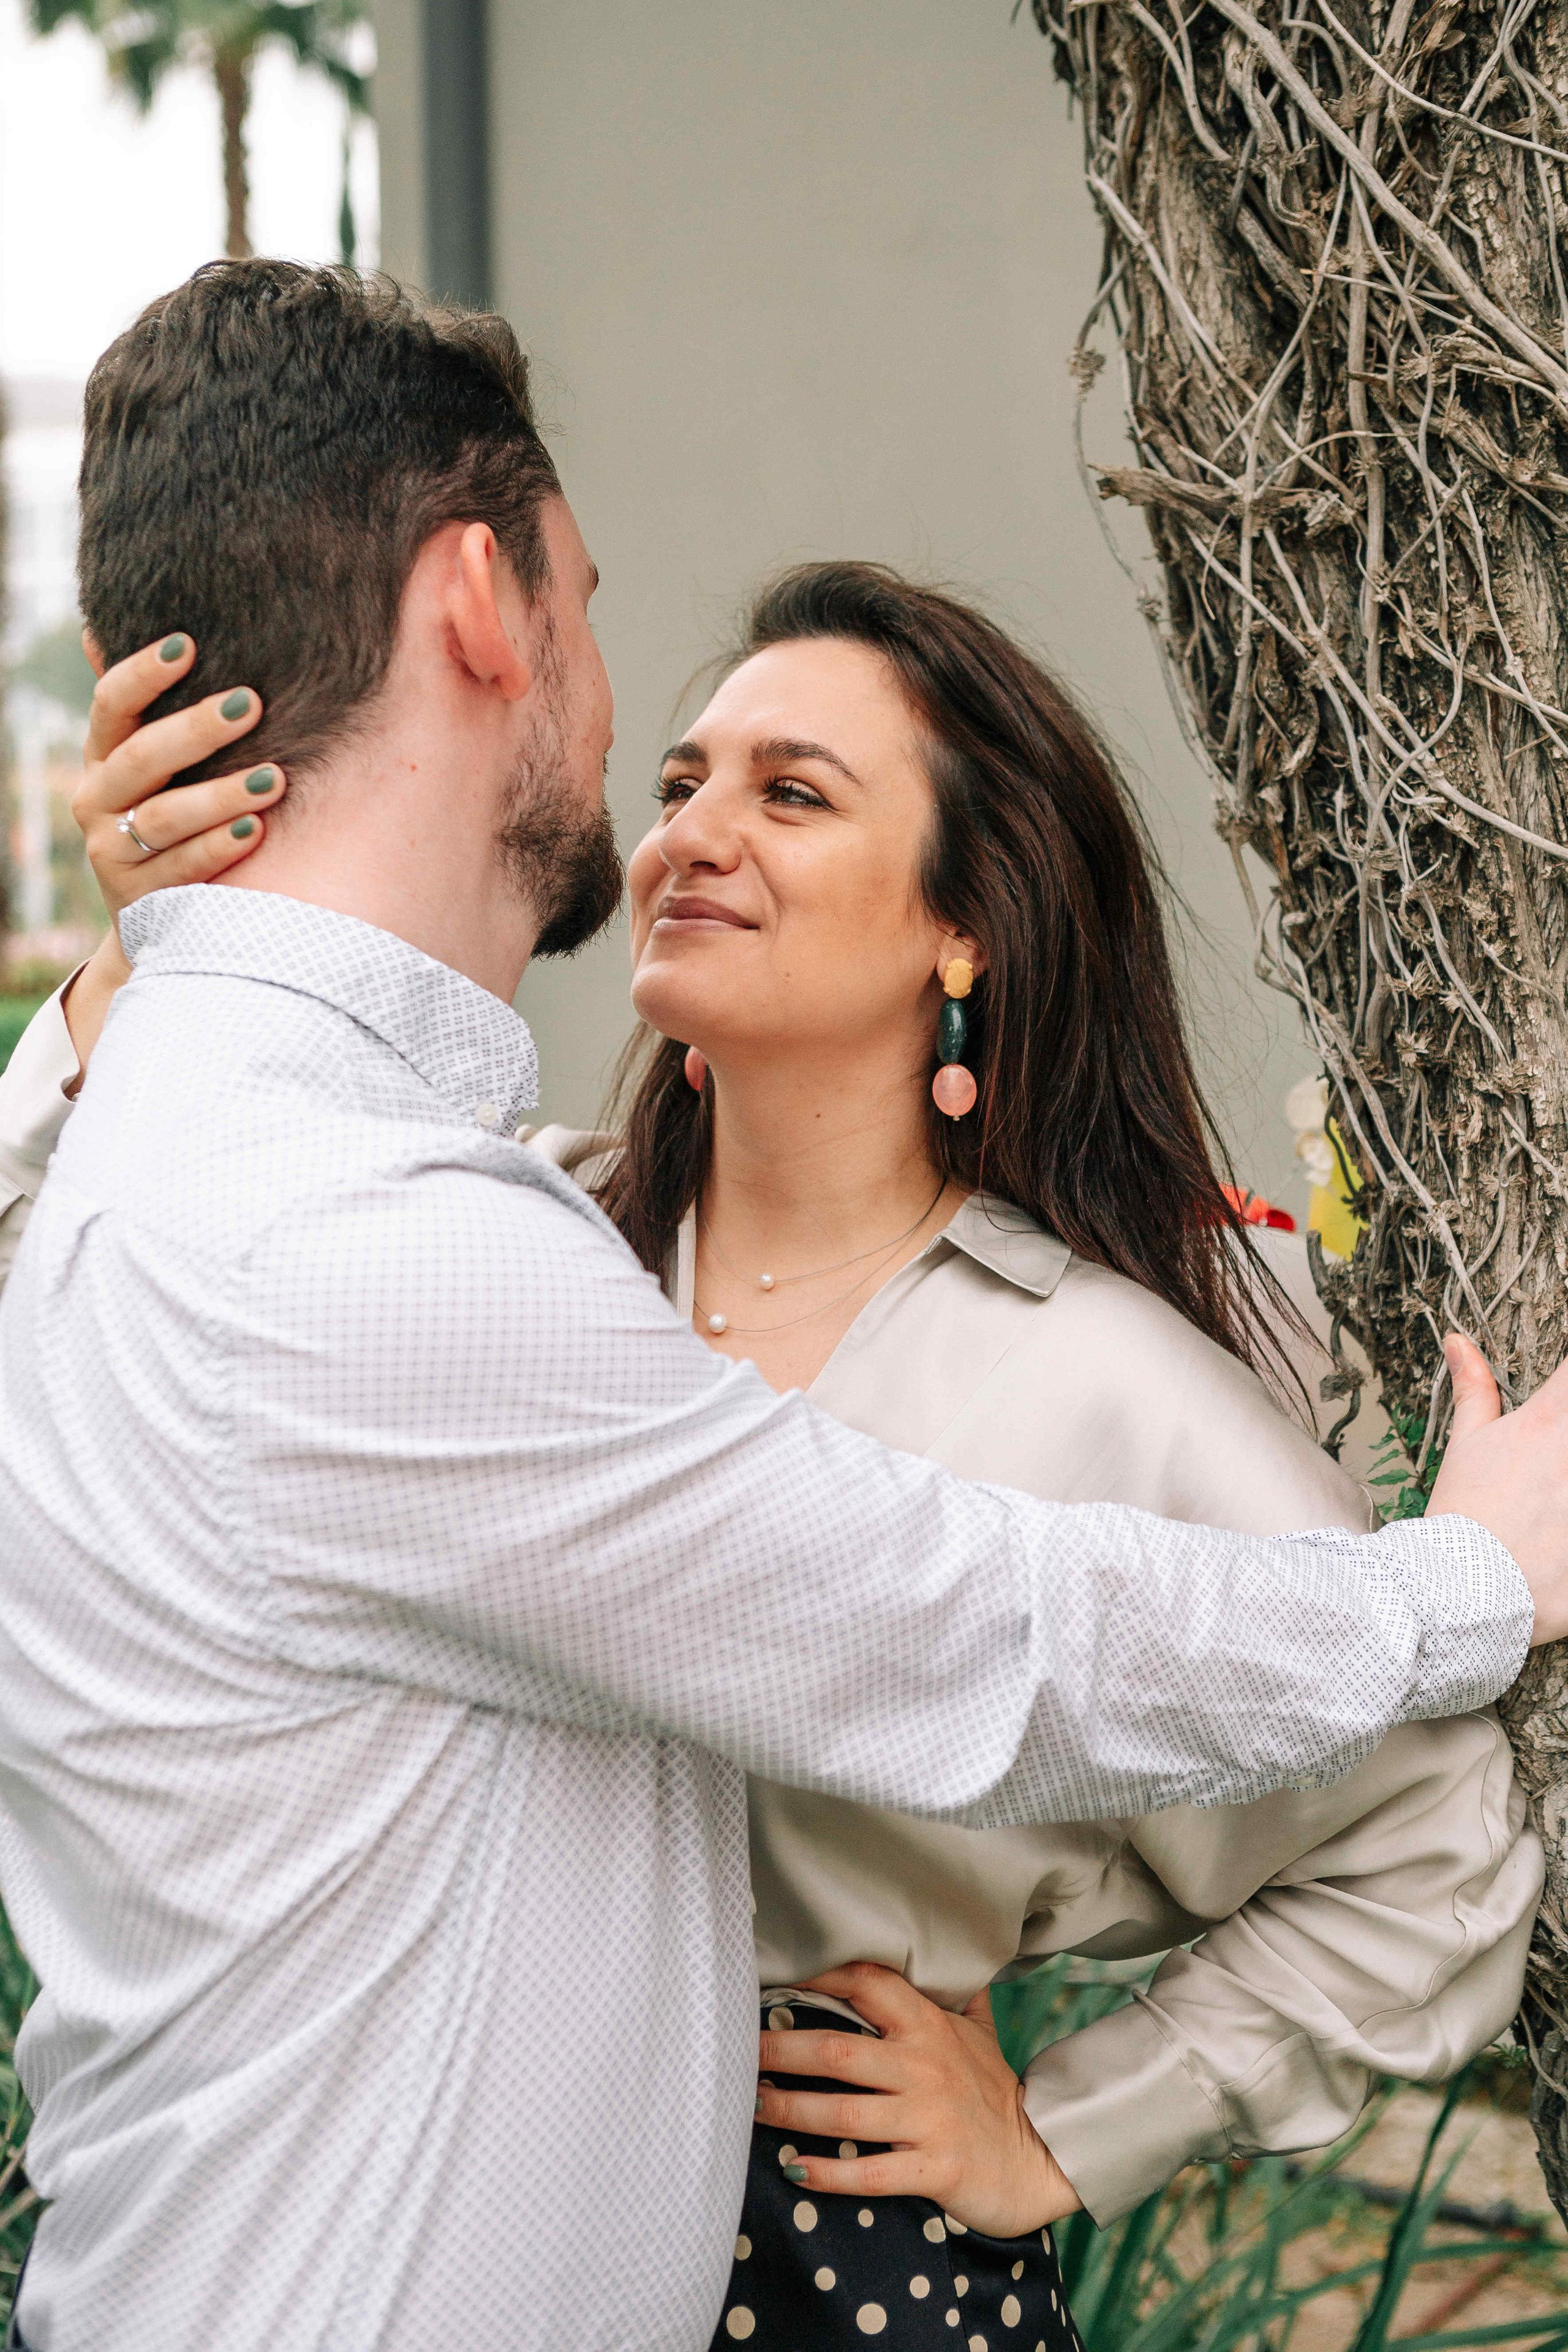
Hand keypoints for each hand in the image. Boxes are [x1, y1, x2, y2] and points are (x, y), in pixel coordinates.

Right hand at [61, 633, 285, 1067]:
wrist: (156, 919)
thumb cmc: (171, 819)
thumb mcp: (159, 768)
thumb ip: (154, 710)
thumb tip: (136, 625)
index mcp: (103, 756)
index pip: (112, 703)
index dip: (144, 672)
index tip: (189, 644)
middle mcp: (98, 799)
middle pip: (141, 757)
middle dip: (197, 729)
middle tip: (252, 702)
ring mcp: (111, 852)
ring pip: (162, 817)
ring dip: (219, 795)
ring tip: (274, 778)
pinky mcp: (137, 898)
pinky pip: (179, 870)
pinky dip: (217, 849)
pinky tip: (255, 830)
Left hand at [754, 1962, 1081, 2238]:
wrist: (1041, 2159)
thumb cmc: (995, 2092)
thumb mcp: (979, 2032)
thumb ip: (954, 1992)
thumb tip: (942, 1949)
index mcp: (929, 2027)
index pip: (868, 1985)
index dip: (819, 1976)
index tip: (775, 1979)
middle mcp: (924, 2068)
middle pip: (838, 2051)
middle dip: (782, 2050)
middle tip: (740, 2051)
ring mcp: (928, 2120)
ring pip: (844, 2113)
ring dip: (791, 2110)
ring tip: (752, 2105)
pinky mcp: (933, 2169)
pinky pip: (870, 2173)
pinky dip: (828, 2174)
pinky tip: (793, 2169)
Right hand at [1430, 1332, 1567, 1643]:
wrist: (1462, 1593)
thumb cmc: (1465, 1519)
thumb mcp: (1466, 1447)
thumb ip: (1473, 1390)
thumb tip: (1460, 1343)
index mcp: (1551, 1421)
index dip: (1567, 1389)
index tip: (1560, 1402)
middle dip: (1567, 1445)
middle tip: (1552, 1473)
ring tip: (1557, 1504)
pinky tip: (1563, 1536)